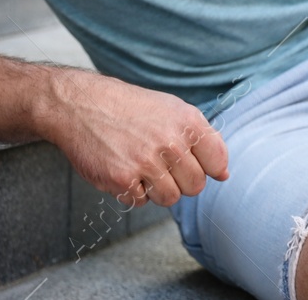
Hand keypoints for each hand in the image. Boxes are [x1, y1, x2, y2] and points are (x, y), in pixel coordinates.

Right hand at [45, 70, 229, 208]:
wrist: (83, 104)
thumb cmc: (132, 109)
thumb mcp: (173, 109)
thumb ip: (202, 139)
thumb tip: (224, 174)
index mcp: (188, 121)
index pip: (218, 161)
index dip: (208, 167)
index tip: (192, 161)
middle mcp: (170, 142)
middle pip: (195, 186)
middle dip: (181, 180)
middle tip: (161, 164)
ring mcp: (146, 162)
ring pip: (171, 198)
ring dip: (158, 189)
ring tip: (142, 166)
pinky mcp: (122, 179)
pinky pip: (141, 202)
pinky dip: (134, 192)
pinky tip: (123, 169)